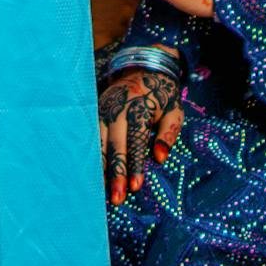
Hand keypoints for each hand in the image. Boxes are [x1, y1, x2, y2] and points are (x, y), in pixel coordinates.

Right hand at [98, 60, 182, 205]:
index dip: (135, 165)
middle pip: (115, 146)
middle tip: (117, 198)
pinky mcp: (96, 111)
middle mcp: (118, 110)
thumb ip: (168, 133)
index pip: (136, 143)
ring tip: (99, 191)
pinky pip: (91, 136)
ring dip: (101, 168)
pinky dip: (91, 154)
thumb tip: (159, 158)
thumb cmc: (163, 96)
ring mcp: (104, 110)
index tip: (135, 186)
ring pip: (99, 143)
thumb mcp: (175, 111)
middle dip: (116, 173)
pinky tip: (90, 172)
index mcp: (139, 109)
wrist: (144, 68)